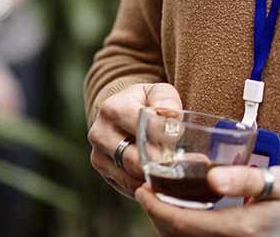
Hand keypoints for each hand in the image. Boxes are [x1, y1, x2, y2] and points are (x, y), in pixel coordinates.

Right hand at [87, 82, 182, 197]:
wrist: (119, 114)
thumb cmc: (144, 103)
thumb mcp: (156, 92)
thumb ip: (166, 99)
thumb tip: (172, 118)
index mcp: (112, 109)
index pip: (144, 130)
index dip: (167, 139)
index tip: (182, 141)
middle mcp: (100, 133)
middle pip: (136, 160)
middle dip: (162, 165)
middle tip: (181, 164)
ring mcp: (98, 154)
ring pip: (132, 178)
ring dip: (155, 179)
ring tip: (173, 172)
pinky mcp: (102, 171)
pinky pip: (128, 187)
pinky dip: (146, 186)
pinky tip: (159, 178)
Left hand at [136, 165, 279, 236]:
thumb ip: (247, 178)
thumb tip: (213, 178)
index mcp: (241, 227)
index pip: (184, 222)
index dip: (156, 207)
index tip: (141, 189)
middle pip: (181, 235)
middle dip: (158, 215)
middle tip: (145, 192)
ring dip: (170, 223)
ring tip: (160, 200)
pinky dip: (187, 228)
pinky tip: (185, 212)